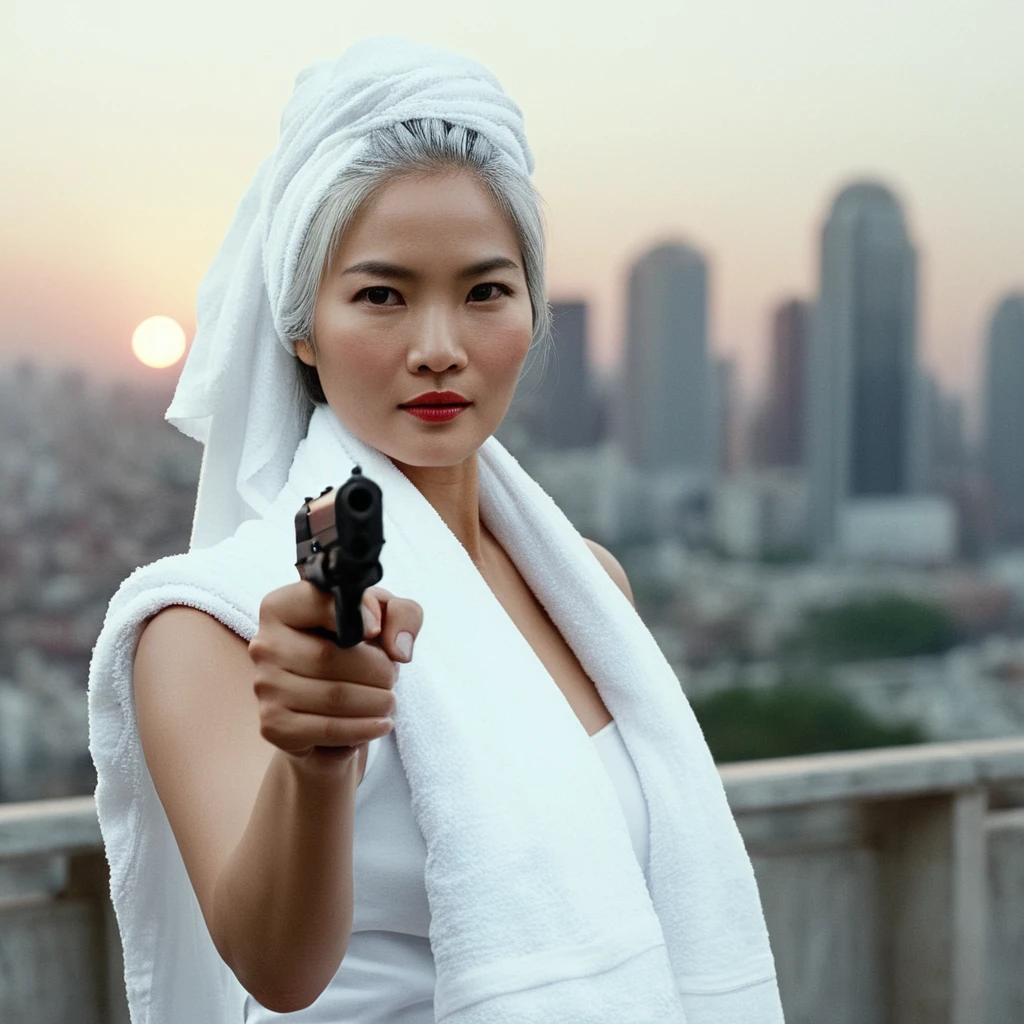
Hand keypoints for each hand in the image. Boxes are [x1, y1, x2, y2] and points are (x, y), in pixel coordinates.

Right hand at [249, 582, 422, 771]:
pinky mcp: (274, 725)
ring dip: (376, 702)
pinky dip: (363, 729)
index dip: (356, 616)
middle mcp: (265, 644)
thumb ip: (402, 614)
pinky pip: (328, 729)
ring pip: (334, 696)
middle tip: (392, 677)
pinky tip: (381, 723)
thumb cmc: (356, 651)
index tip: (377, 632)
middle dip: (376, 670)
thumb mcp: (385, 618)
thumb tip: (396, 647)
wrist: (329, 708)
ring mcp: (266, 687)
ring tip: (388, 701)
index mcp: (282, 607)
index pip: (319, 602)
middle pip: (329, 657)